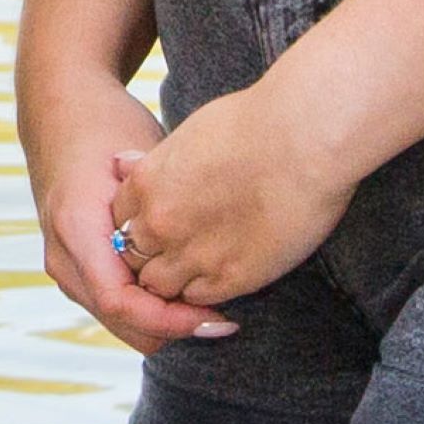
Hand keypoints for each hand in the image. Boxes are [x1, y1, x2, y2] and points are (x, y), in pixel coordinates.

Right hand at [25, 63, 232, 350]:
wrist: (60, 110)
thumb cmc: (106, 126)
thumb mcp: (141, 158)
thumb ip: (164, 206)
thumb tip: (208, 252)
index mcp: (76, 230)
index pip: (122, 303)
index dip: (171, 320)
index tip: (217, 317)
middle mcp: (63, 258)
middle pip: (122, 324)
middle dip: (174, 330)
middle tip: (225, 322)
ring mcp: (65, 266)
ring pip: (120, 321)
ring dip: (164, 323)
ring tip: (212, 310)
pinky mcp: (75, 266)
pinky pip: (116, 304)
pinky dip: (151, 308)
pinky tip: (187, 295)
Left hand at [113, 71, 360, 320]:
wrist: (303, 137)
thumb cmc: (256, 123)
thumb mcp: (187, 134)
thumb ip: (155, 163)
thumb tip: (127, 165)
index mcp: (146, 183)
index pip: (119, 223)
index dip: (140, 227)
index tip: (164, 224)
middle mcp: (159, 223)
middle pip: (133, 259)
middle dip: (152, 256)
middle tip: (184, 248)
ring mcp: (191, 254)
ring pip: (160, 287)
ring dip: (176, 280)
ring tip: (205, 265)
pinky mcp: (230, 278)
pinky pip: (198, 300)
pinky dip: (205, 294)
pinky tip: (226, 274)